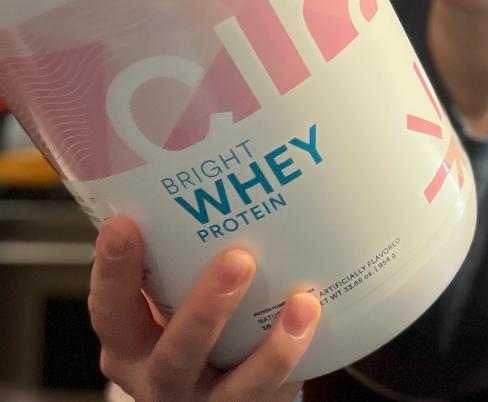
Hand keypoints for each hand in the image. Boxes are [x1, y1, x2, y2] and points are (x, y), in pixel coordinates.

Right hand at [89, 215, 319, 401]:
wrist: (219, 388)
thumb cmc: (190, 325)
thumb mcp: (166, 298)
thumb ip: (175, 257)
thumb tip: (207, 173)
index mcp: (130, 343)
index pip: (109, 310)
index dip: (113, 272)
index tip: (125, 225)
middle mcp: (161, 378)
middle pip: (174, 353)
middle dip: (206, 308)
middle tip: (238, 259)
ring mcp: (207, 400)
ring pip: (234, 388)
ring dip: (270, 347)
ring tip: (301, 303)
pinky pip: (273, 390)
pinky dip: (295, 354)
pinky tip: (313, 317)